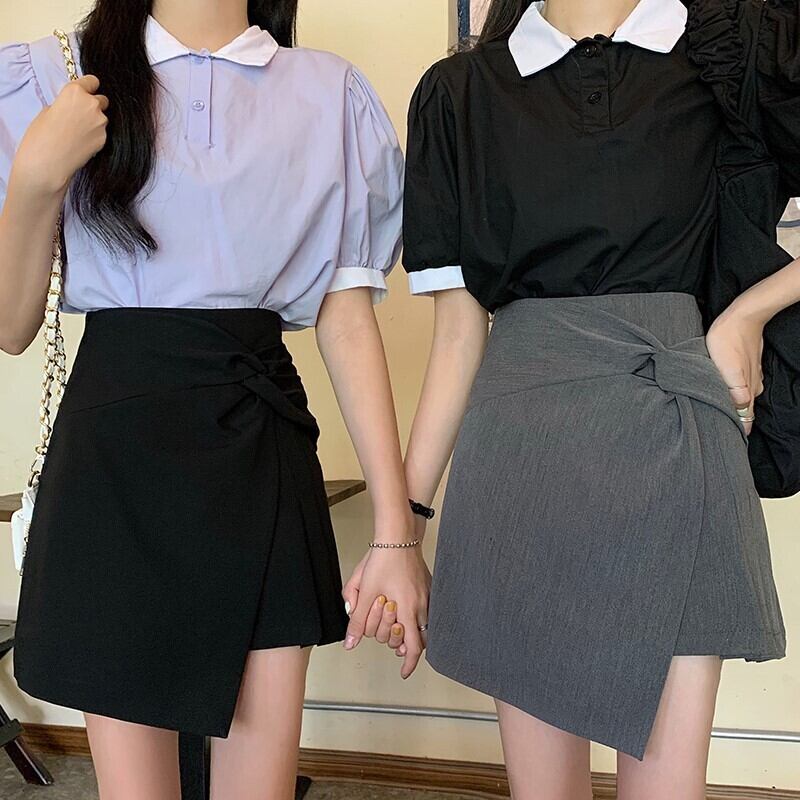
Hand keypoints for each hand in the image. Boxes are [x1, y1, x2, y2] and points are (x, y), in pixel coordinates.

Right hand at [14, 75, 108, 195]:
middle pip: (101, 100)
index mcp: (75, 92)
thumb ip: (66, 104)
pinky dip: (95, 136)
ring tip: (78, 133)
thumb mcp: (48, 110)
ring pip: (102, 118)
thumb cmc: (41, 135)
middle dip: (94, 106)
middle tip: (81, 116)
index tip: (87, 92)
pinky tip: (82, 143)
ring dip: (94, 122)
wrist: (48, 162)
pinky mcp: (104, 139)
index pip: (92, 81)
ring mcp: (101, 123)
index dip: (89, 87)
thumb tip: (73, 107)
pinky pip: (102, 133)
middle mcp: (92, 104)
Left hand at [342, 545, 430, 678]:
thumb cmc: (382, 560)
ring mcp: (428, 595)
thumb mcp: (364, 592)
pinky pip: (427, 610)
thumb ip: (357, 620)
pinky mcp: (429, 587)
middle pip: (419, 639)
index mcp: (407, 609)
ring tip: (393, 624)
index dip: (409, 663)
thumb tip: (351, 642)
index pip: (414, 647)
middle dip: (401, 642)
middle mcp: (422, 605)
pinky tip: (403, 610)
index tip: (404, 672)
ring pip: (425, 625)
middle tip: (386, 636)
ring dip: (410, 631)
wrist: (398, 536)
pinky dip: (416, 617)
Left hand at [706, 307, 764, 435]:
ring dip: (735, 407)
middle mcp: (752, 386)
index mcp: (747, 390)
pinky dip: (736, 394)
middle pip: (745, 410)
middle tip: (721, 430)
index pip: (744, 418)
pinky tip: (728, 394)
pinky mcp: (747, 366)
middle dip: (736, 421)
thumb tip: (739, 410)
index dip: (737, 429)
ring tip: (722, 416)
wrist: (743, 316)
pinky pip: (743, 386)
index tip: (728, 440)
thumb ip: (734, 391)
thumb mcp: (728, 368)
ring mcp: (751, 376)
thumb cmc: (729, 340)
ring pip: (744, 398)